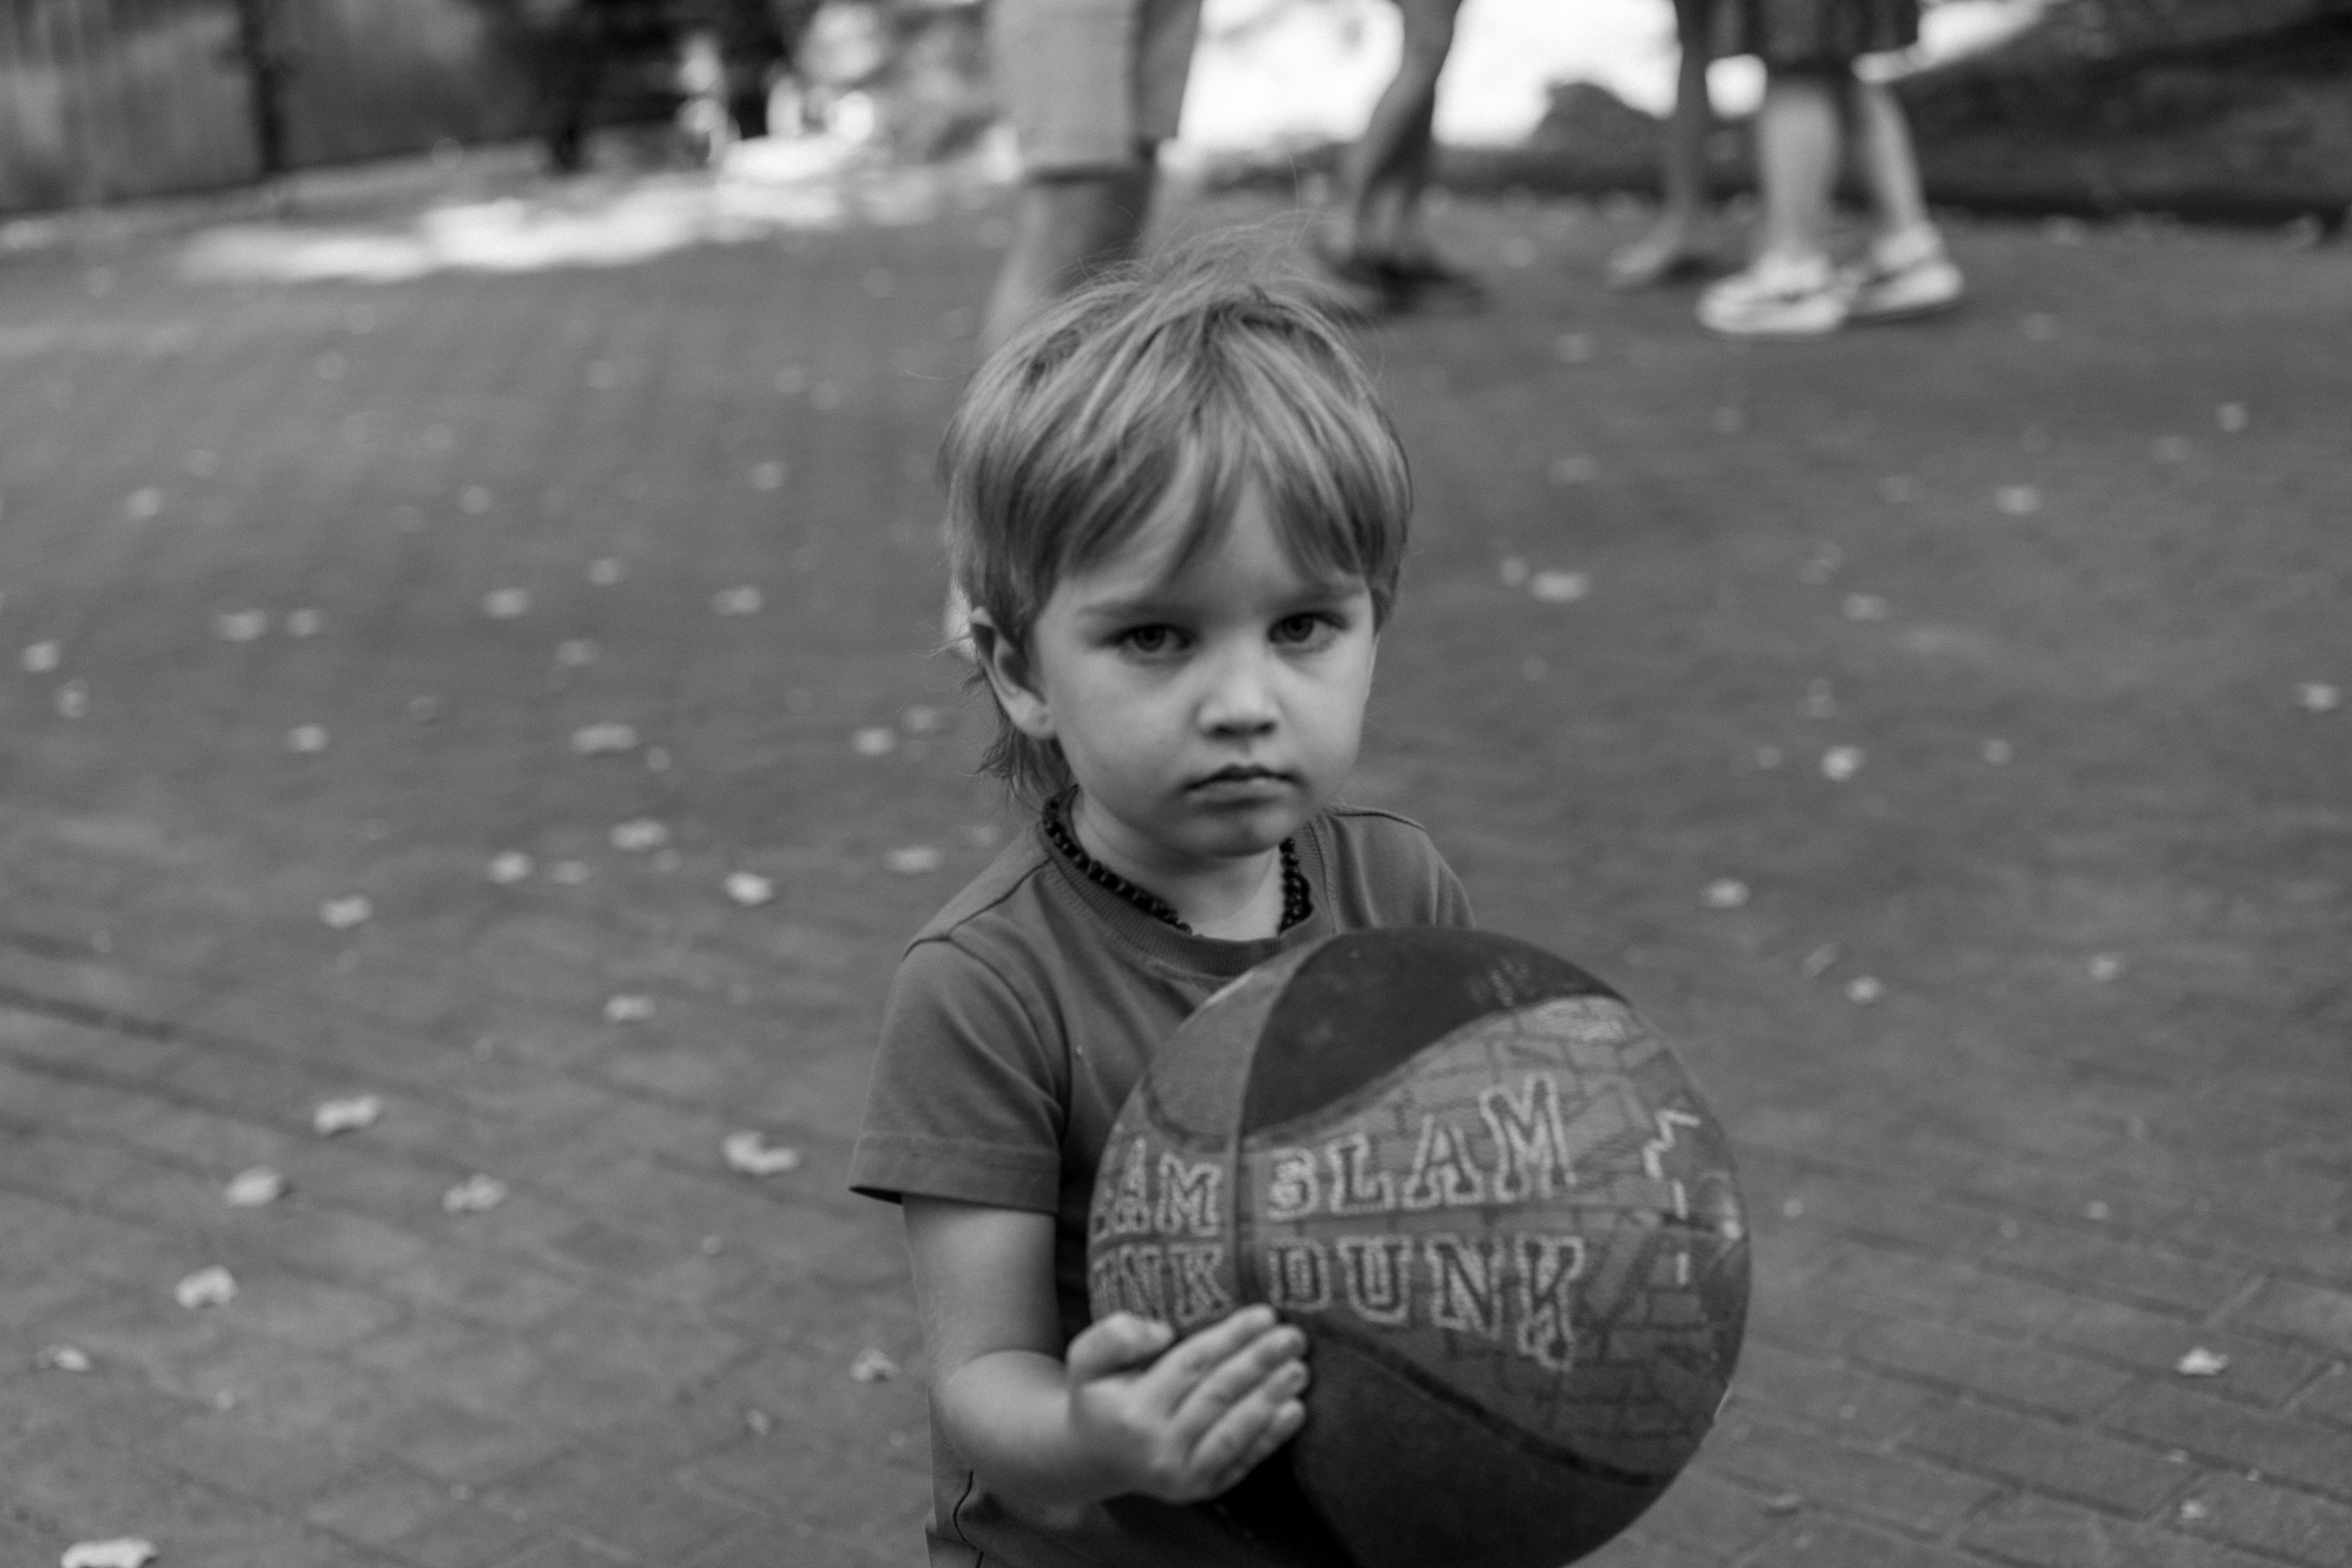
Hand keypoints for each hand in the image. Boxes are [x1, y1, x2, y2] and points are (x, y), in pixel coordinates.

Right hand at [1063, 1305, 1310, 1503]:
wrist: (1096, 1457)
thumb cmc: (1099, 1396)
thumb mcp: (1086, 1358)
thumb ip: (1114, 1336)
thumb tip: (1163, 1332)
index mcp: (1132, 1412)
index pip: (1191, 1365)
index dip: (1230, 1338)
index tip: (1263, 1313)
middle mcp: (1159, 1449)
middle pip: (1219, 1395)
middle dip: (1260, 1363)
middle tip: (1293, 1336)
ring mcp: (1183, 1476)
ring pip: (1236, 1430)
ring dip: (1272, 1398)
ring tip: (1300, 1368)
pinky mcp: (1203, 1489)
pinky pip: (1243, 1460)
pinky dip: (1272, 1436)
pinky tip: (1295, 1410)